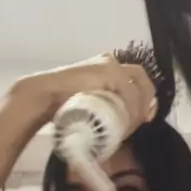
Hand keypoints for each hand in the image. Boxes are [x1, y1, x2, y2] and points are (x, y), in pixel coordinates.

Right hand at [11, 54, 155, 135]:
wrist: (44, 96)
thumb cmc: (62, 106)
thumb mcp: (90, 108)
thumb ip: (105, 112)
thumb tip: (120, 128)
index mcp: (108, 69)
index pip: (138, 81)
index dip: (146, 100)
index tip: (144, 120)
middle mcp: (112, 63)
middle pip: (142, 82)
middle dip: (145, 105)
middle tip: (138, 125)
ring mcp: (111, 64)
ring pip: (138, 86)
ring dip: (138, 109)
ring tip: (128, 127)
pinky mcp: (109, 69)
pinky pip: (129, 90)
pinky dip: (132, 106)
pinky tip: (126, 120)